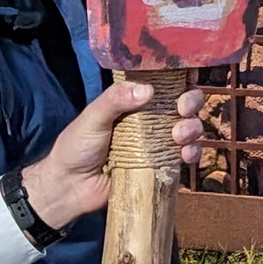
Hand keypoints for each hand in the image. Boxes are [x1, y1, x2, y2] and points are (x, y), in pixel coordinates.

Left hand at [18, 82, 206, 229]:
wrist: (69, 189)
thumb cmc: (76, 147)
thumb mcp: (92, 117)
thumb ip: (115, 99)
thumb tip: (148, 90)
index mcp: (136, 100)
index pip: (166, 80)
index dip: (184, 74)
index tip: (191, 74)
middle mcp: (152, 117)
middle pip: (186, 100)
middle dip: (192, 100)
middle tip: (183, 108)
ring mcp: (159, 141)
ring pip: (191, 126)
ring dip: (193, 127)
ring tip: (178, 136)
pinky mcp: (162, 164)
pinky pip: (186, 155)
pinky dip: (192, 152)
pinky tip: (185, 155)